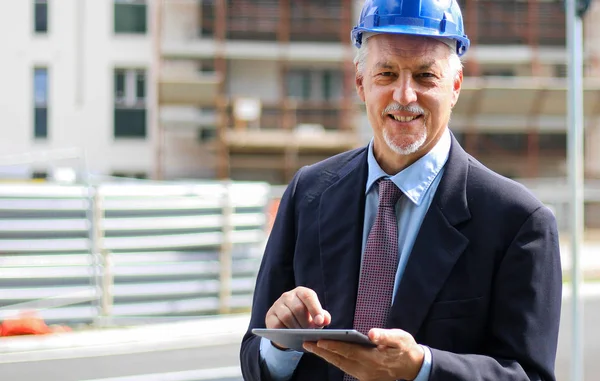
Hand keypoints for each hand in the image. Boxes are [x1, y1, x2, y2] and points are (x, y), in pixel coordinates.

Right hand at [265, 286, 331, 348]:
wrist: (288, 327)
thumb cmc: (305, 318)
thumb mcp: (316, 317)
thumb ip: (323, 317)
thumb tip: (325, 320)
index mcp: (301, 292)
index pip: (308, 296)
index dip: (315, 309)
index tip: (320, 322)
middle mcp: (288, 296)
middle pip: (297, 308)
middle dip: (306, 322)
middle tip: (310, 332)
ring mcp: (277, 305)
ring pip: (287, 316)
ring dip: (296, 328)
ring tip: (302, 335)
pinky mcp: (270, 316)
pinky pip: (277, 325)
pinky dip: (285, 331)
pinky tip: (291, 336)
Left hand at [303, 328, 424, 380]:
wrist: (413, 366)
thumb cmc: (405, 348)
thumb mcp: (400, 338)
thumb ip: (385, 336)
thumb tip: (372, 334)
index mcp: (373, 358)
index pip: (348, 351)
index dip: (333, 346)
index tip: (318, 341)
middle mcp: (366, 369)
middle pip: (340, 360)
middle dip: (322, 352)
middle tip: (306, 343)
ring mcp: (364, 376)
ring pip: (340, 365)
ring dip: (326, 357)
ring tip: (312, 347)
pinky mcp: (364, 378)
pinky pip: (345, 368)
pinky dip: (335, 361)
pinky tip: (327, 354)